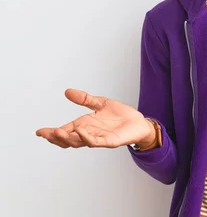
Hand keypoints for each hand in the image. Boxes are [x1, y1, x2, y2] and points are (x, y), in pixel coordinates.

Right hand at [35, 89, 153, 148]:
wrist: (138, 122)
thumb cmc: (120, 115)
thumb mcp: (100, 103)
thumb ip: (85, 99)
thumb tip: (67, 91)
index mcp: (85, 125)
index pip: (65, 131)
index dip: (52, 132)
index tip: (39, 132)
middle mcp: (89, 133)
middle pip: (68, 140)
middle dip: (56, 138)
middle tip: (46, 134)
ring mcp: (99, 138)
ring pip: (79, 142)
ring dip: (68, 138)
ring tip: (57, 132)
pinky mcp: (110, 141)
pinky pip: (96, 142)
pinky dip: (87, 138)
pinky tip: (80, 131)